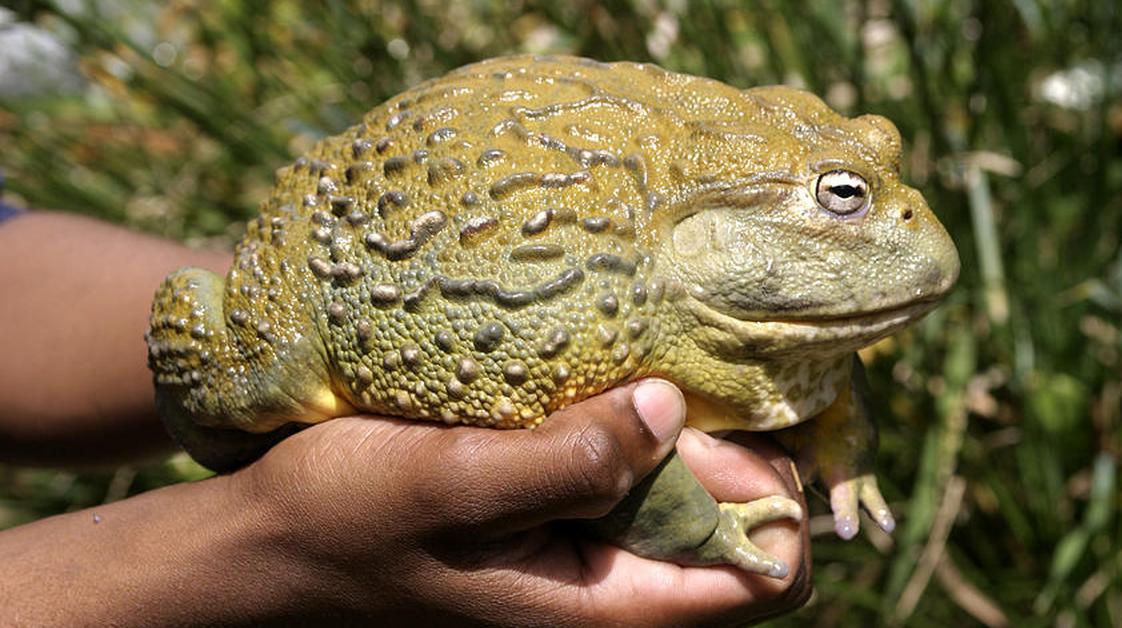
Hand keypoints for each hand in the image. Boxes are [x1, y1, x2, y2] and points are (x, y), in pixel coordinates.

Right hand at [235, 379, 810, 625]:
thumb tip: (670, 408)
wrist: (275, 541)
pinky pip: (641, 468)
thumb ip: (566, 460)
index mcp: (606, 603)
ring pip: (698, 489)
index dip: (777, 496)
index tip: (723, 419)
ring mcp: (591, 547)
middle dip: (736, 443)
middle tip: (680, 365)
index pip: (766, 576)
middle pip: (747, 522)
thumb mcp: (451, 485)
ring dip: (685, 423)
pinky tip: (603, 371)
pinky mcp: (562, 509)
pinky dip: (638, 418)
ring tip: (643, 358)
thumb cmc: (347, 518)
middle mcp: (615, 584)